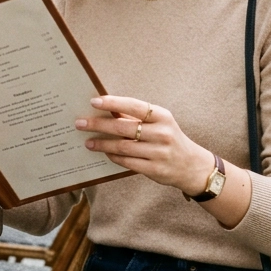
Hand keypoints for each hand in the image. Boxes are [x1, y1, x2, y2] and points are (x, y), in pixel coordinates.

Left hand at [75, 95, 213, 194]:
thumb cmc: (169, 138)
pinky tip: (104, 153)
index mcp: (162, 116)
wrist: (191, 165)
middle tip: (80, 123)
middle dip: (98, 125)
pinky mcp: (154, 169)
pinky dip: (113, 157)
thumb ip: (137, 117)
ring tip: (88, 142)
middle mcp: (162, 133)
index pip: (134, 106)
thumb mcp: (159, 123)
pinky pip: (127, 162)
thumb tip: (107, 108)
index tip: (93, 101)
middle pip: (123, 127)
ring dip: (102, 144)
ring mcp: (159, 153)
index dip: (113, 102)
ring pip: (122, 147)